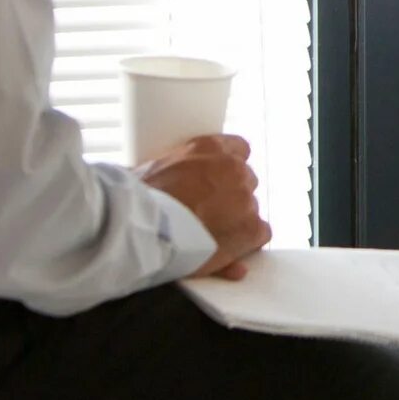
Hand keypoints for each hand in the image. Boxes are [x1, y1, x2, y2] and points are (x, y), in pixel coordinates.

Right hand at [136, 133, 269, 279]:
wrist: (141, 230)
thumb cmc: (137, 201)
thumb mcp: (151, 170)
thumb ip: (173, 169)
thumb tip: (166, 176)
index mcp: (208, 148)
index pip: (240, 148)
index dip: (230, 167)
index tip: (221, 181)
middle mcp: (232, 169)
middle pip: (246, 181)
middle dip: (231, 197)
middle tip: (208, 214)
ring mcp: (244, 198)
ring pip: (251, 209)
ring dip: (236, 221)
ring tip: (209, 237)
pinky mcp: (251, 227)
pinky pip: (261, 235)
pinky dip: (248, 244)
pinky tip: (227, 251)